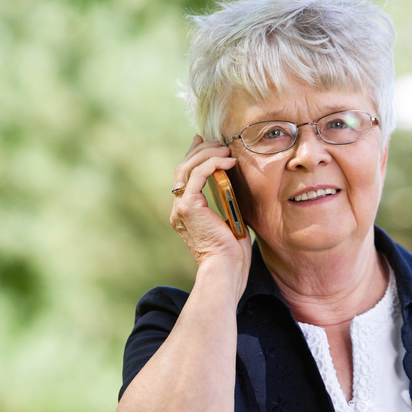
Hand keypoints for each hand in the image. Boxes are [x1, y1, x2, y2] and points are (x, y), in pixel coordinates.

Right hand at [170, 135, 251, 286]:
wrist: (225, 269)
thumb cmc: (232, 253)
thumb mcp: (229, 220)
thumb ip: (226, 202)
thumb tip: (232, 185)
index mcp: (185, 213)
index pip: (185, 177)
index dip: (193, 156)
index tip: (202, 141)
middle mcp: (178, 209)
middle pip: (183, 169)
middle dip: (199, 150)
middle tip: (217, 141)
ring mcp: (180, 208)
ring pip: (187, 168)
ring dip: (207, 154)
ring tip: (226, 149)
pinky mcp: (188, 207)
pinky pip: (197, 175)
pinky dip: (212, 164)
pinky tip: (228, 161)